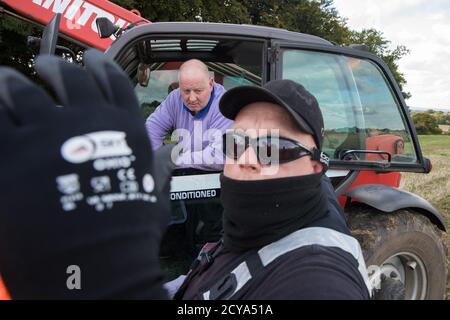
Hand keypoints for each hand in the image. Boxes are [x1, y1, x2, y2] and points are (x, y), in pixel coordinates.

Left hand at [0, 50, 172, 298]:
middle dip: (55, 67)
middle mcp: (86, 120)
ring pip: (22, 89)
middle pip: (68, 76)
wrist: (95, 262)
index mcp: (121, 128)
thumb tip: (169, 151)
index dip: (99, 65)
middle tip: (44, 66)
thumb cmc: (129, 232)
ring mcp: (46, 132)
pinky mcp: (12, 152)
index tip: (90, 58)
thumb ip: (157, 167)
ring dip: (14, 82)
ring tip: (8, 81)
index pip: (112, 81)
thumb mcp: (153, 195)